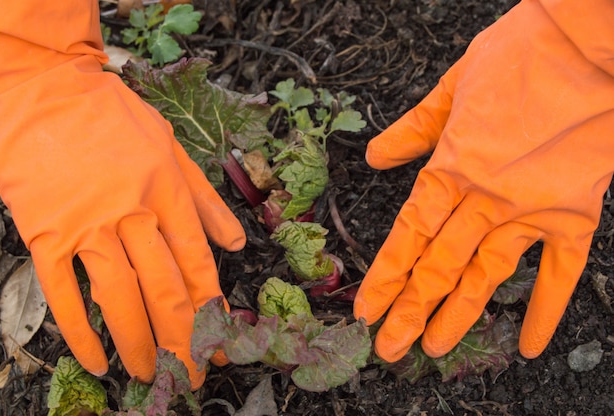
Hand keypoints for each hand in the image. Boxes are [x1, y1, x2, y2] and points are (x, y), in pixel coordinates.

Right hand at [0, 2, 244, 388]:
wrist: (43, 89)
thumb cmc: (111, 116)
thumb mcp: (171, 145)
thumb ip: (205, 199)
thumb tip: (238, 243)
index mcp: (168, 190)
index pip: (197, 263)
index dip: (213, 306)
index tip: (221, 339)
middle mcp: (133, 212)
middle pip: (165, 289)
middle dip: (184, 338)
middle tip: (193, 374)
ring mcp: (87, 224)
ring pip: (120, 298)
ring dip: (138, 343)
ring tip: (151, 375)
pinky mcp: (45, 232)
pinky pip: (63, 292)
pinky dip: (80, 332)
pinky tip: (95, 360)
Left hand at [354, 0, 613, 361]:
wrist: (595, 41)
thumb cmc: (522, 54)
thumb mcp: (453, 85)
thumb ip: (413, 129)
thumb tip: (376, 155)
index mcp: (452, 167)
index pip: (408, 235)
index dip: (384, 276)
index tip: (366, 310)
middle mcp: (486, 199)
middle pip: (439, 266)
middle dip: (410, 310)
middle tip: (389, 348)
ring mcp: (532, 211)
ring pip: (485, 276)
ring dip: (457, 316)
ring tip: (434, 350)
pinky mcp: (575, 215)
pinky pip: (560, 274)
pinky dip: (545, 312)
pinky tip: (527, 346)